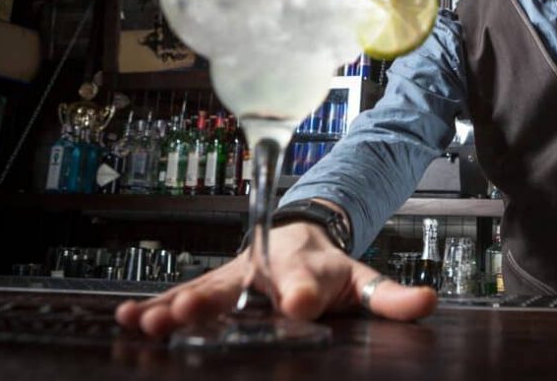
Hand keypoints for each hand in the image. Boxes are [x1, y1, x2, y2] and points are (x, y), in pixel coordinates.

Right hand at [114, 222, 437, 337]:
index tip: (298, 305)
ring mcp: (235, 277)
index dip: (304, 292)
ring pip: (204, 290)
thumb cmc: (329, 268)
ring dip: (176, 305)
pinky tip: (126, 317)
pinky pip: (180, 295)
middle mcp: (266, 269)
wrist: (297, 238)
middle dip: (217, 299)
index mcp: (309, 268)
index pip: (308, 281)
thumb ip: (392, 297)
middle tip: (192, 311)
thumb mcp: (364, 281)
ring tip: (154, 319)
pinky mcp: (212, 286)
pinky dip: (153, 305)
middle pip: (242, 284)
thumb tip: (430, 303)